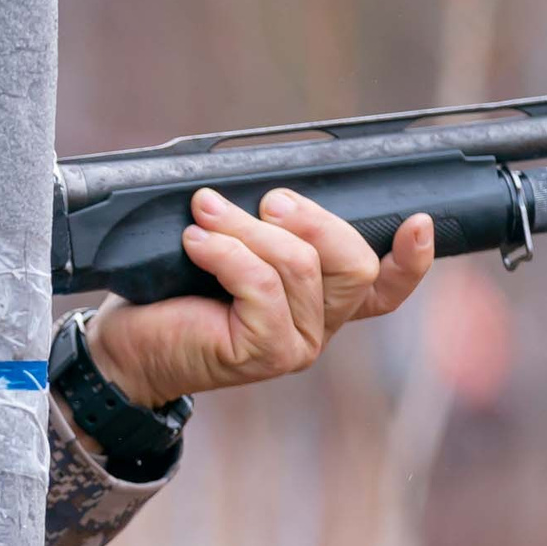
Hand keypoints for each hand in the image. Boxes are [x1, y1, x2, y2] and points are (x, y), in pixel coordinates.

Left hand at [84, 187, 434, 406]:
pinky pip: (260, 284)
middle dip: (311, 218)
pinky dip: (226, 252)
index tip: (419, 221)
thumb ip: (267, 230)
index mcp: (322, 302)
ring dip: (247, 229)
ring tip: (205, 214)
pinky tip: (195, 243)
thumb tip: (274, 192)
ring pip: (298, 266)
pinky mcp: (265, 353)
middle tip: (265, 201)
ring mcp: (296, 345)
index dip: (412, 260)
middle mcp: (319, 327)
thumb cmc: (174, 295)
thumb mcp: (230, 251)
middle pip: (352, 263)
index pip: (384, 287)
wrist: (127, 347)